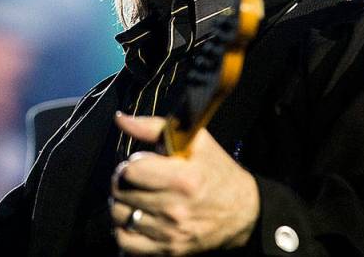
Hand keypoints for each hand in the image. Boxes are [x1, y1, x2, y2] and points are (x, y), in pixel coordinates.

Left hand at [110, 113, 259, 254]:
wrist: (244, 212)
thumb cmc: (218, 173)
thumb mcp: (195, 141)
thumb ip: (153, 127)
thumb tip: (121, 120)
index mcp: (183, 178)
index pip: (131, 171)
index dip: (129, 165)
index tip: (137, 165)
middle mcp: (175, 208)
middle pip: (121, 193)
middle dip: (123, 182)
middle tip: (135, 180)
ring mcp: (171, 232)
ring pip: (120, 216)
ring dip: (121, 204)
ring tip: (134, 197)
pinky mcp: (169, 250)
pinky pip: (126, 242)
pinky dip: (124, 229)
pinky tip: (135, 218)